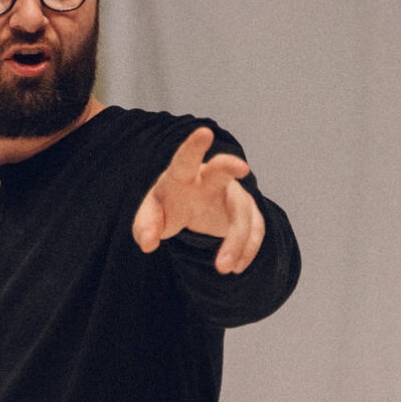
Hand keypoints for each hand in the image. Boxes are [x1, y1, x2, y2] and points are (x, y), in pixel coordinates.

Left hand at [132, 126, 264, 273]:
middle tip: (241, 167)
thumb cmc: (168, 207)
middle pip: (222, 172)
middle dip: (229, 167)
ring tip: (223, 268)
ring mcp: (232, 195)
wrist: (192, 210)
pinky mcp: (248, 213)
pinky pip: (255, 229)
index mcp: (182, 176)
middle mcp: (210, 180)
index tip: (204, 132)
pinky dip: (247, 250)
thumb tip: (147, 243)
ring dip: (235, 241)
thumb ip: (144, 228)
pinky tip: (236, 268)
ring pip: (241, 213)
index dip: (194, 146)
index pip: (185, 159)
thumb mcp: (150, 218)